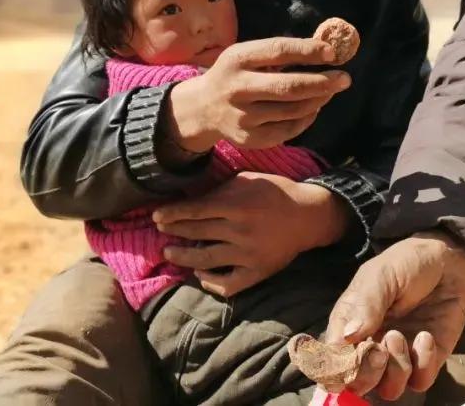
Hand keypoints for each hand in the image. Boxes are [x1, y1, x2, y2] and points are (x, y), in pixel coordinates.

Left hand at [154, 172, 350, 296]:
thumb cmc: (275, 192)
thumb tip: (192, 198)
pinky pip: (228, 284)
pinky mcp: (257, 272)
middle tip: (160, 231)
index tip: (156, 216)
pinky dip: (211, 282)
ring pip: (206, 259)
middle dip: (174, 232)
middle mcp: (240, 230)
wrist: (307, 216)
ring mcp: (248, 255)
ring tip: (169, 253)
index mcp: (237, 205)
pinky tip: (199, 273)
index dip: (172, 214)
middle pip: (197, 233)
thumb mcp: (248, 180)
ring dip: (183, 257)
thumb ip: (220, 189)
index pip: (195, 211)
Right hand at [163, 36, 350, 154]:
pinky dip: (306, 118)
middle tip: (345, 78)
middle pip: (288, 86)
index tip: (332, 53)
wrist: (202, 108)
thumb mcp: (245, 55)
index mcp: (237, 59)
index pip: (278, 50)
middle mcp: (237, 88)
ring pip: (292, 110)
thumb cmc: (235, 74)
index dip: (308, 51)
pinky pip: (288, 130)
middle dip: (322, 82)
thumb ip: (277, 52)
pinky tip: (313, 108)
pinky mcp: (249, 138)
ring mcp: (242, 116)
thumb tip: (325, 50)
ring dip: (318, 100)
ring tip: (330, 91)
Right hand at [326, 232, 464, 400]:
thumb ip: (365, 304)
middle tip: (379, 350)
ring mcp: (399, 355)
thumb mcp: (381, 274)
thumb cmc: (406, 263)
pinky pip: (420, 381)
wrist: (446, 260)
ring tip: (400, 336)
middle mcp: (370, 346)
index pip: (331, 362)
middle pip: (356, 384)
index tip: (351, 355)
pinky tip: (426, 336)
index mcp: (348, 327)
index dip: (336, 369)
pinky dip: (423, 364)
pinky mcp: (427, 359)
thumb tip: (345, 337)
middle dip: (366, 375)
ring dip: (395, 369)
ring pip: (388, 390)